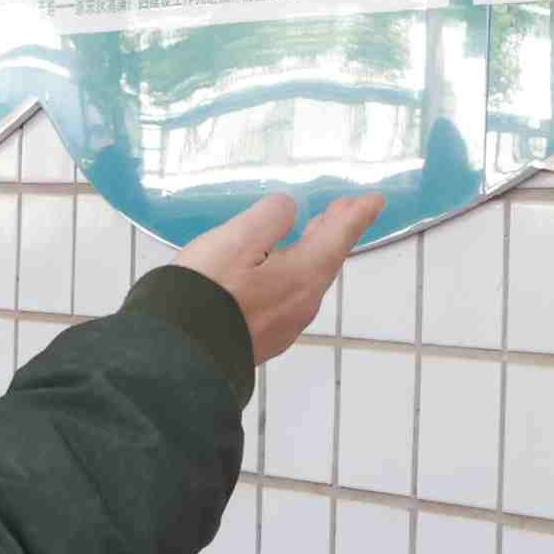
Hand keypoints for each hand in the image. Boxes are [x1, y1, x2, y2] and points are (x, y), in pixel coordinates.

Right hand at [184, 191, 378, 368]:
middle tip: (344, 209)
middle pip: (326, 259)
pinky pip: (288, 298)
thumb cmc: (207, 290)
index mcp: (303, 276)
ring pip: (308, 280)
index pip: (339, 237)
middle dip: (335, 231)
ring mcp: (283, 326)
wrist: (179, 354)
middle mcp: (302, 304)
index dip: (357, 214)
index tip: (375, 200)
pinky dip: (293, 275)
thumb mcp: (238, 239)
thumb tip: (287, 211)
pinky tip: (277, 272)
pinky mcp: (261, 339)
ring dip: (313, 252)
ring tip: (312, 233)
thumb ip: (270, 217)